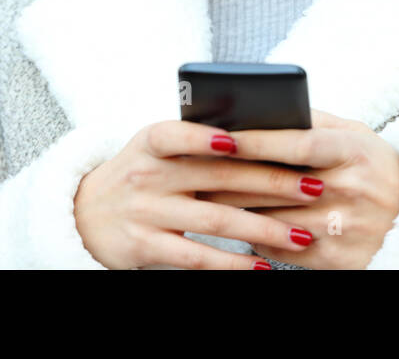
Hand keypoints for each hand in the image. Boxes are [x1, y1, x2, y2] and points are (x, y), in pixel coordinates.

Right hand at [73, 120, 326, 268]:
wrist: (83, 213)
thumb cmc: (140, 172)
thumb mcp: (154, 147)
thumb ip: (196, 139)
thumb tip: (265, 132)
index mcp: (152, 141)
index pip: (180, 134)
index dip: (207, 136)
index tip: (245, 138)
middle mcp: (147, 175)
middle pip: (218, 178)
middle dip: (272, 182)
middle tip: (315, 187)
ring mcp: (146, 213)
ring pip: (215, 220)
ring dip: (264, 229)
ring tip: (303, 235)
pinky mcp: (146, 247)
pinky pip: (197, 258)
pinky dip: (232, 264)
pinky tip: (263, 267)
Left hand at [195, 109, 398, 268]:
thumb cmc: (374, 166)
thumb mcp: (356, 134)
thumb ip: (313, 121)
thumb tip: (260, 109)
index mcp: (354, 150)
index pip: (297, 143)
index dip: (257, 140)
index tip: (221, 135)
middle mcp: (350, 189)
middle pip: (276, 184)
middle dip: (229, 177)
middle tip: (192, 169)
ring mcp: (342, 228)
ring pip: (272, 218)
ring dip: (233, 208)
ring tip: (203, 196)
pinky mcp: (335, 260)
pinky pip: (280, 248)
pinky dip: (256, 236)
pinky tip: (238, 224)